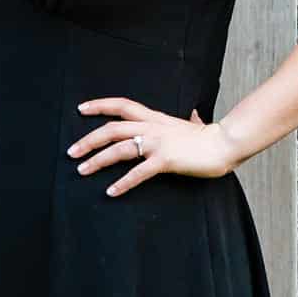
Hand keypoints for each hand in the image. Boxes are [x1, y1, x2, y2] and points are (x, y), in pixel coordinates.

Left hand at [67, 99, 237, 193]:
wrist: (225, 143)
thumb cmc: (211, 137)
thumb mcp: (196, 125)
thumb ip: (191, 120)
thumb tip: (195, 115)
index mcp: (155, 118)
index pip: (122, 105)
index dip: (100, 105)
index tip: (81, 109)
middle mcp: (152, 127)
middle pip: (111, 129)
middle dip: (88, 140)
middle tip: (71, 152)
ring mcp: (157, 143)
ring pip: (119, 148)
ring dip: (98, 160)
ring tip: (82, 170)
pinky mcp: (165, 160)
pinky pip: (138, 172)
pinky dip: (123, 182)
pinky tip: (111, 191)